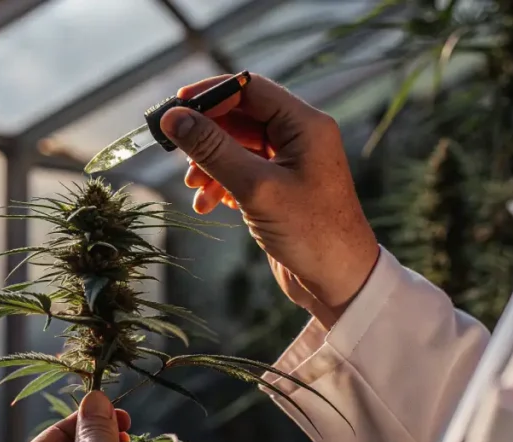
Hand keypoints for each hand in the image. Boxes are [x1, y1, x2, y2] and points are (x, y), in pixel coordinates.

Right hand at [159, 73, 379, 327]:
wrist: (339, 282)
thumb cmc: (309, 232)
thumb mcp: (255, 187)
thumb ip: (212, 148)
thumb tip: (172, 117)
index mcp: (305, 124)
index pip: (249, 88)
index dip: (209, 94)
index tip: (174, 108)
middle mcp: (300, 137)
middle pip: (239, 117)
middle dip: (206, 135)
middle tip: (175, 150)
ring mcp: (289, 163)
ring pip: (236, 146)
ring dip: (209, 163)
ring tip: (193, 186)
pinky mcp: (279, 188)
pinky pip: (242, 172)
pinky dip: (220, 183)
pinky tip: (207, 204)